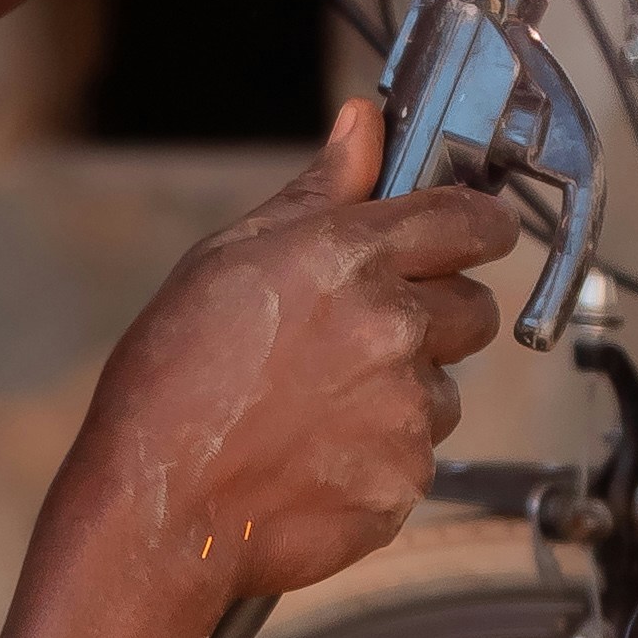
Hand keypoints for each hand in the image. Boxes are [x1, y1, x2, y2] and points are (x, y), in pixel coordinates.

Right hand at [53, 100, 517, 624]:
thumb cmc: (171, 383)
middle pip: (476, 309)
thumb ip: (317, 193)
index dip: (481, 225)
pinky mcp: (407, 480)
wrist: (156, 511)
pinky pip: (419, 459)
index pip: (469, 220)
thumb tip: (364, 125)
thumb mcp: (229, 260)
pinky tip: (315, 459)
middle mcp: (393, 328)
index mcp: (349, 257)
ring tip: (318, 411)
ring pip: (445, 391)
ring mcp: (407, 410)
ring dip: (404, 396)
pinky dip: (380, 459)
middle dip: (438, 318)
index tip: (478, 234)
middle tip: (367, 340)